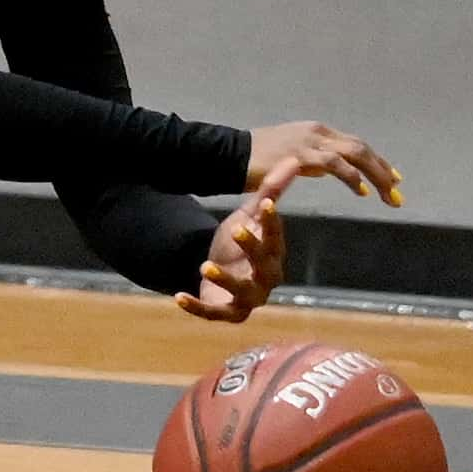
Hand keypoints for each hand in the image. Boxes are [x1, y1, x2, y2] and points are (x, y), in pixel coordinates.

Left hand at [175, 192, 285, 323]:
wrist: (222, 272)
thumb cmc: (242, 242)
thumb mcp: (250, 216)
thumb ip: (270, 192)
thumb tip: (293, 159)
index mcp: (273, 252)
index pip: (276, 235)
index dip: (272, 221)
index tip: (267, 205)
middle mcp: (266, 277)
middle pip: (264, 263)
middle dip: (252, 247)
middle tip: (237, 229)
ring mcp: (248, 297)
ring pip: (241, 291)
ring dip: (225, 279)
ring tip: (206, 265)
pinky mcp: (228, 312)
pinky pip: (214, 312)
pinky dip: (197, 306)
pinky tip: (179, 297)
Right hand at [245, 120, 401, 208]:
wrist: (232, 156)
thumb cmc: (259, 160)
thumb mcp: (293, 157)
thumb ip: (314, 161)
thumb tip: (329, 170)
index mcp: (318, 132)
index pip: (356, 145)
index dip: (378, 162)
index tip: (394, 179)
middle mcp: (318, 133)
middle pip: (361, 148)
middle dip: (383, 170)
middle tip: (397, 192)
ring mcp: (310, 142)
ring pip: (354, 154)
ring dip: (375, 175)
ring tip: (387, 194)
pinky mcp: (301, 155)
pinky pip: (334, 164)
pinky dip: (351, 177)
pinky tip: (361, 190)